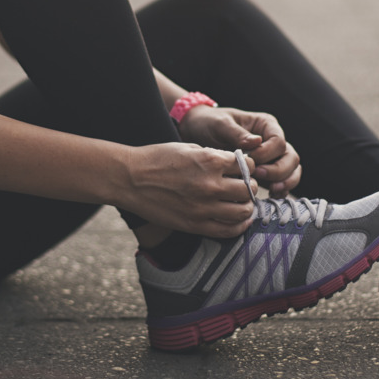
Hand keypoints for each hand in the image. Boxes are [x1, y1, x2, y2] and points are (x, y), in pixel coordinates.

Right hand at [121, 143, 257, 237]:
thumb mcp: (188, 148)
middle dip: (249, 186)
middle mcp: (210, 185)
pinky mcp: (195, 225)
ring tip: (240, 202)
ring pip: (243, 211)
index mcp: (209, 161)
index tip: (241, 168)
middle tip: (243, 185)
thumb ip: (214, 156)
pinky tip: (237, 219)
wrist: (130, 179)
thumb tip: (235, 165)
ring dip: (246, 206)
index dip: (247, 166)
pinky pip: (228, 230)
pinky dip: (239, 225)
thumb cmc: (157, 159)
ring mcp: (203, 208)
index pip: (247, 166)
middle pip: (248, 189)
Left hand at [178, 106, 301, 195]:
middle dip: (279, 170)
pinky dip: (280, 190)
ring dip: (285, 182)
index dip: (268, 153)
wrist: (197, 132)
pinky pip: (282, 181)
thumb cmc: (209, 123)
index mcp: (265, 125)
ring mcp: (271, 157)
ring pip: (291, 171)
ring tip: (271, 191)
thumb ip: (237, 133)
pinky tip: (270, 196)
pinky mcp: (265, 171)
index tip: (251, 160)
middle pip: (290, 158)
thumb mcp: (220, 124)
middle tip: (258, 176)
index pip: (279, 142)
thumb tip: (256, 142)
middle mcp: (272, 141)